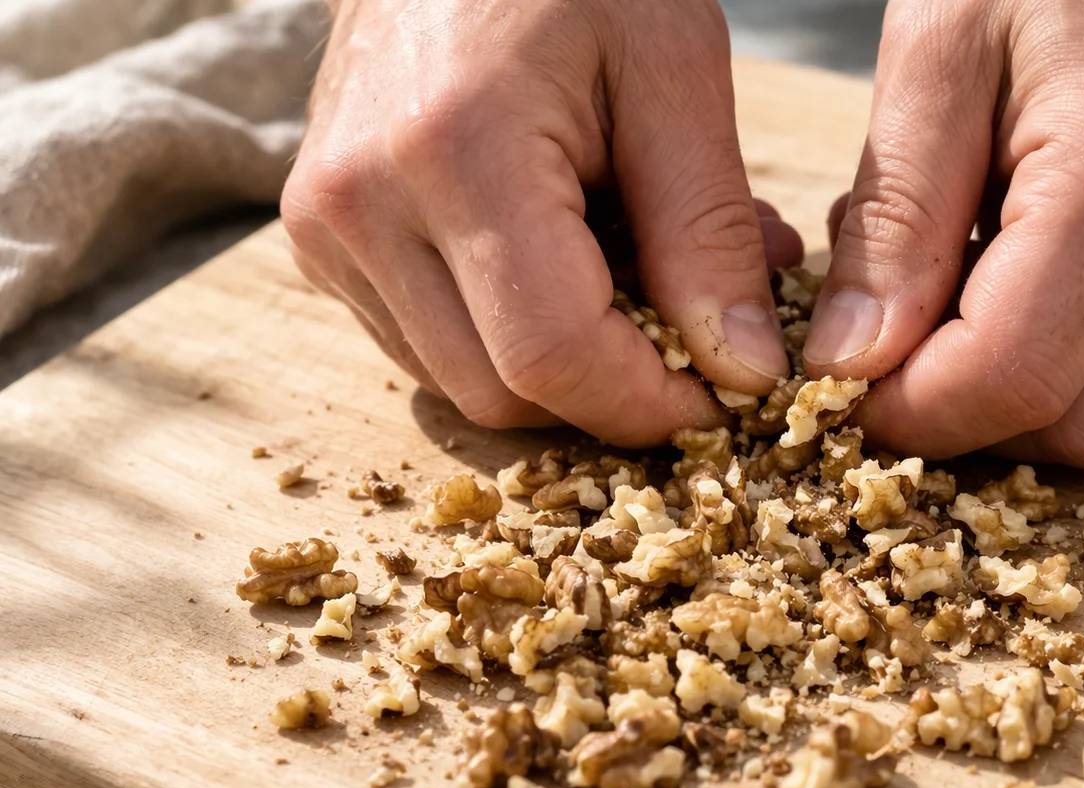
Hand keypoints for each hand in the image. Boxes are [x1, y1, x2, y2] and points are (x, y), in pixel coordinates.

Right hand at [282, 0, 803, 445]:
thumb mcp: (675, 71)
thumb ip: (708, 230)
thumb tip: (744, 372)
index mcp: (454, 150)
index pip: (552, 355)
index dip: (652, 403)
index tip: (730, 394)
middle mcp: (360, 205)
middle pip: (501, 393)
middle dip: (614, 393)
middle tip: (698, 334)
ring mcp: (325, 229)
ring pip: (462, 384)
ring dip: (566, 368)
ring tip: (635, 272)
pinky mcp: (320, 241)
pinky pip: (427, 346)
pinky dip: (512, 337)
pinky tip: (566, 262)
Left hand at [805, 0, 1083, 465]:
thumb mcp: (935, 57)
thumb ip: (895, 221)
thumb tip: (850, 366)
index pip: (1013, 377)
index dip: (912, 413)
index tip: (845, 389)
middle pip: (1072, 428)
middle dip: (961, 415)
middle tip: (889, 342)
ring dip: (1009, 389)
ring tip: (956, 278)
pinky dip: (1063, 353)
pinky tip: (1021, 267)